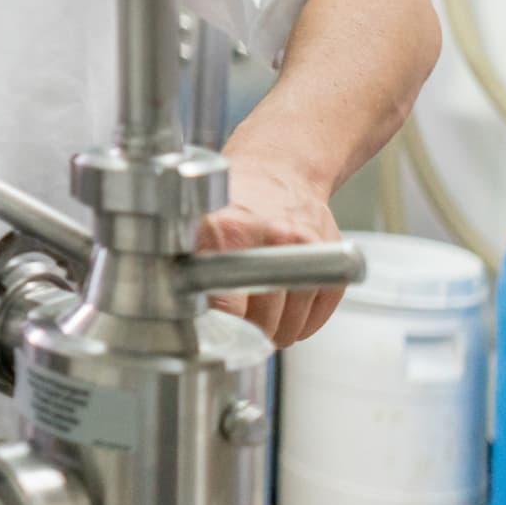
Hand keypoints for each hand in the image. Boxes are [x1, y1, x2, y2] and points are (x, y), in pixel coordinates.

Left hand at [199, 153, 344, 347]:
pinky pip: (320, 313)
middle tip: (239, 328)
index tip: (215, 337)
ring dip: (277, 334)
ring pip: (293, 323)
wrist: (280, 167)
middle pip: (262, 321)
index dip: (220, 330)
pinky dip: (304, 324)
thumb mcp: (196, 224)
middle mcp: (270, 237)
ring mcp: (306, 246)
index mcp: (227, 231)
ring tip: (262, 321)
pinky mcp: (332, 255)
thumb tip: (172, 315)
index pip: (226, 306)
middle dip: (249, 335)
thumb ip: (187, 268)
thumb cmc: (234, 200)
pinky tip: (287, 311)